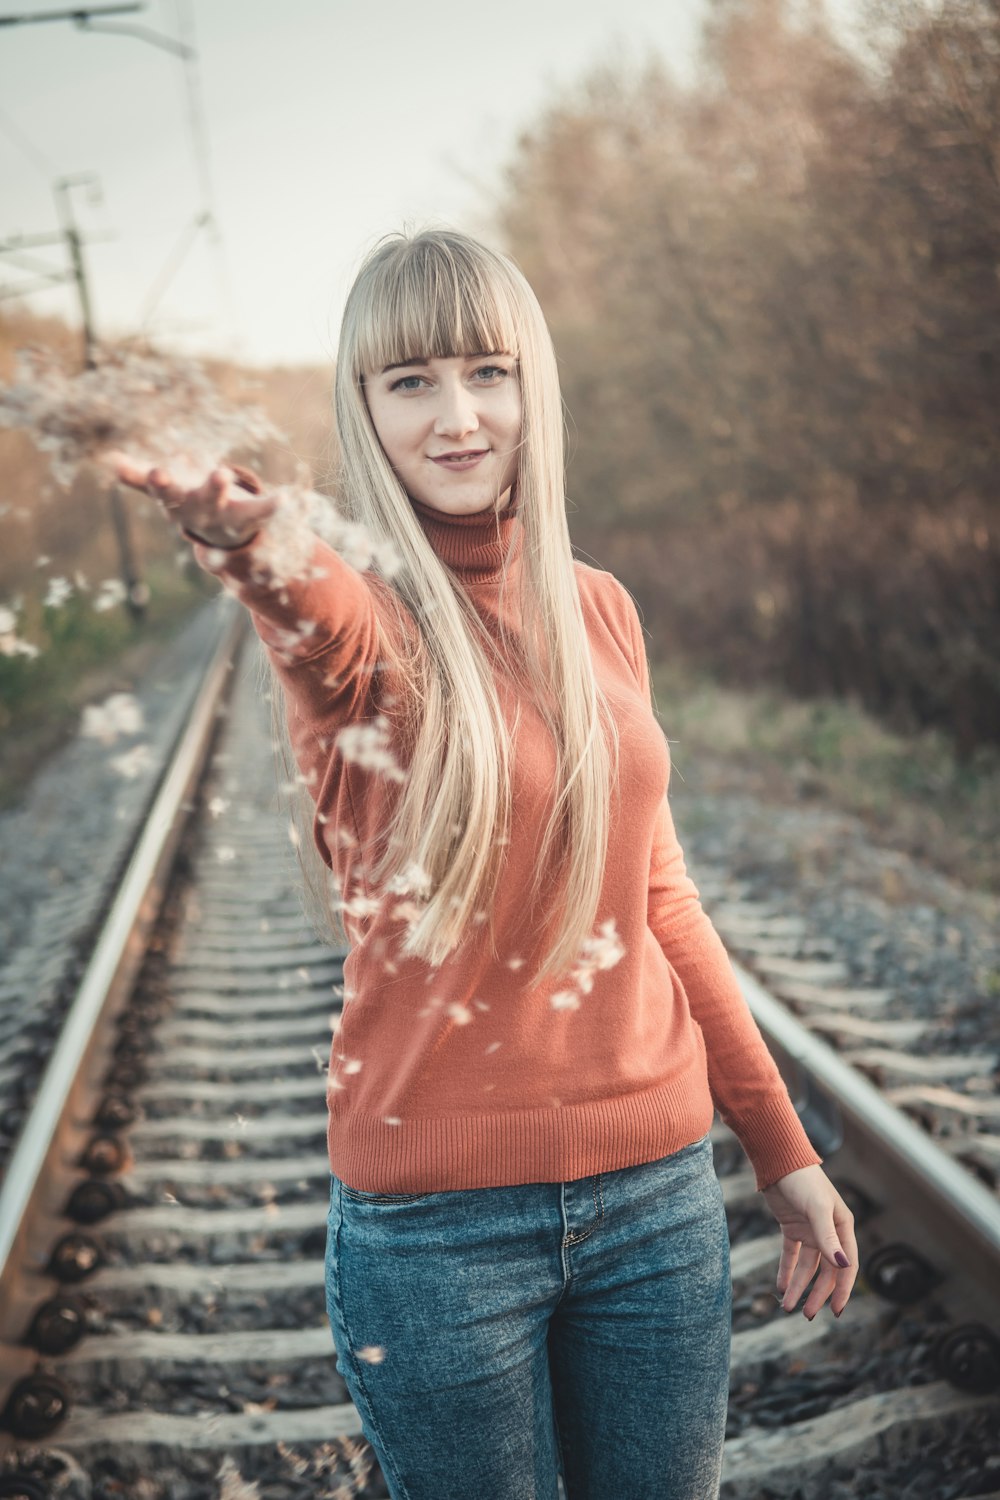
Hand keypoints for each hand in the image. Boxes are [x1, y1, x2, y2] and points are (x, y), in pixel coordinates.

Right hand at [106, 452, 276, 548]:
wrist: (222, 538)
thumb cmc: (190, 504)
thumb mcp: (166, 492)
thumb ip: (138, 478)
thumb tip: (109, 460)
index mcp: (178, 504)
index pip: (165, 493)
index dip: (160, 484)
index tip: (156, 471)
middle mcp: (200, 512)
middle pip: (191, 500)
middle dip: (187, 487)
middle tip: (178, 470)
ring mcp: (224, 516)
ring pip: (221, 505)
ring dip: (218, 488)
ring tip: (221, 470)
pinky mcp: (249, 517)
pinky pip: (262, 511)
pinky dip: (273, 507)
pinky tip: (286, 499)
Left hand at [762, 1164, 857, 1317]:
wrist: (778, 1161)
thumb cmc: (803, 1181)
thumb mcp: (817, 1209)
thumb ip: (828, 1238)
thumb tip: (843, 1267)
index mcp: (842, 1227)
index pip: (846, 1266)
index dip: (842, 1290)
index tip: (835, 1311)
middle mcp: (829, 1231)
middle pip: (826, 1271)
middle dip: (817, 1294)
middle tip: (806, 1315)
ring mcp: (810, 1230)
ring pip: (807, 1266)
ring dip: (799, 1286)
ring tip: (788, 1306)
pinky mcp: (792, 1227)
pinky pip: (791, 1255)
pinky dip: (787, 1271)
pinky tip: (781, 1287)